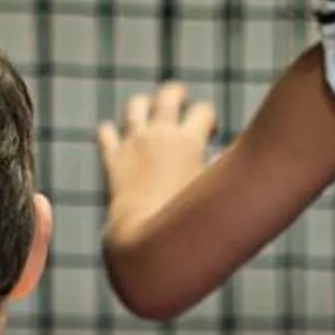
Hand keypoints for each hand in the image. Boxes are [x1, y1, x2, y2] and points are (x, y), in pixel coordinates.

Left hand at [97, 82, 218, 230]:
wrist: (146, 241)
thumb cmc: (187, 225)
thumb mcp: (212, 194)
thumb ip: (223, 172)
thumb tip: (228, 162)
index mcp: (189, 141)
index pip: (203, 111)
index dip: (208, 119)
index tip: (209, 133)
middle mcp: (160, 135)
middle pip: (169, 94)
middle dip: (177, 93)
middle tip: (181, 97)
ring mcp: (133, 144)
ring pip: (135, 105)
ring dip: (142, 104)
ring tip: (146, 108)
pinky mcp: (113, 159)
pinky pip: (106, 133)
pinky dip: (109, 131)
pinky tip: (114, 134)